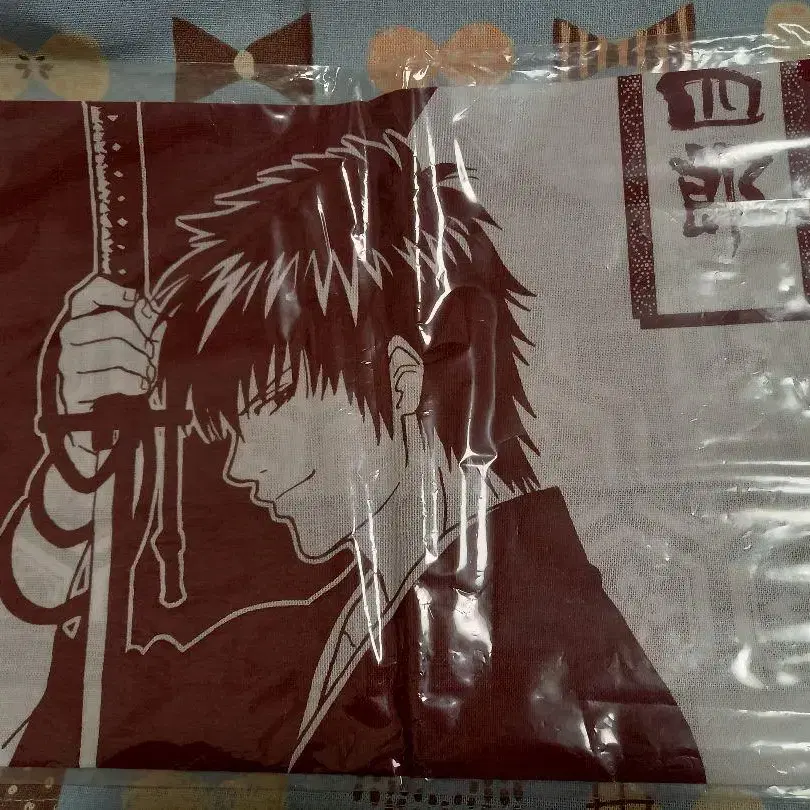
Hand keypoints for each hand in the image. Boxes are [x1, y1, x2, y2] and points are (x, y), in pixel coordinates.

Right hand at [57, 276, 158, 415]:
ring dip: (142, 363)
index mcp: (78, 321)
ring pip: (117, 350)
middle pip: (114, 322)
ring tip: (147, 372)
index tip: (136, 301)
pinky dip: (136, 381)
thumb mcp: (129, 345)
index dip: (113, 291)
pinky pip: (113, 378)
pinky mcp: (73, 389)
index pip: (88, 293)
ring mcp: (67, 363)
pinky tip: (141, 385)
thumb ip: (137, 321)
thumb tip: (147, 303)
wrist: (99, 424)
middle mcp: (67, 339)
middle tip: (150, 352)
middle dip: (141, 338)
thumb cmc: (118, 376)